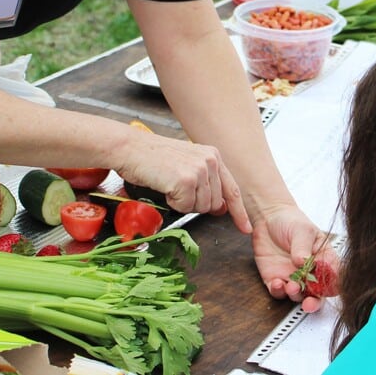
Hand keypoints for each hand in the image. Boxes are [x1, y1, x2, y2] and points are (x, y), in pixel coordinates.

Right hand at [115, 132, 249, 232]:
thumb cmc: (153, 157)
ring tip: (170, 184)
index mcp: (213, 156)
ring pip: (200, 208)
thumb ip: (207, 183)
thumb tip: (220, 207)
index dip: (239, 212)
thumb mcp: (186, 165)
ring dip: (183, 203)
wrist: (131, 149)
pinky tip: (165, 186)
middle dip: (195, 204)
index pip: (232, 189)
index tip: (245, 227)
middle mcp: (210, 161)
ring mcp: (199, 170)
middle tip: (177, 189)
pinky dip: (172, 203)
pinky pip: (184, 207)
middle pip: (214, 204)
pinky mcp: (186, 180)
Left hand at [251, 204, 338, 313]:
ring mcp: (293, 277)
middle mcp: (309, 272)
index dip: (331, 286)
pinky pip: (278, 292)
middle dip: (314, 302)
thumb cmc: (291, 221)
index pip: (332, 277)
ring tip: (291, 286)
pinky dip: (278, 291)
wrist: (267, 218)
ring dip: (296, 295)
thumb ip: (303, 247)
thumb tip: (303, 261)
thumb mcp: (302, 230)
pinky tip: (277, 284)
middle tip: (309, 303)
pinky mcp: (275, 279)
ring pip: (298, 295)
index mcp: (323, 259)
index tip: (325, 288)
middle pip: (317, 294)